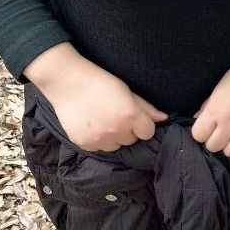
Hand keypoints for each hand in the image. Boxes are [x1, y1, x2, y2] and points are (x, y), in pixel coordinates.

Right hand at [23, 43, 167, 150]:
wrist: (66, 81)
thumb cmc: (99, 81)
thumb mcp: (127, 90)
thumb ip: (146, 107)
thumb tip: (163, 118)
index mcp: (131, 116)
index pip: (148, 133)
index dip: (142, 125)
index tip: (133, 117)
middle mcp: (117, 131)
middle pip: (131, 140)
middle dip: (127, 130)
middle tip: (114, 115)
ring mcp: (100, 139)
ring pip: (115, 146)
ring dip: (112, 137)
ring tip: (101, 120)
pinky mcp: (85, 144)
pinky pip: (99, 148)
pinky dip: (97, 140)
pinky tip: (90, 124)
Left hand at [190, 32, 229, 157]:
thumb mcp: (219, 88)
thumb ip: (207, 107)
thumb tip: (198, 120)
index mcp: (215, 111)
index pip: (198, 135)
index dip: (201, 130)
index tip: (207, 125)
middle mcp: (229, 125)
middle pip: (212, 146)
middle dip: (214, 138)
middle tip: (221, 127)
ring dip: (229, 143)